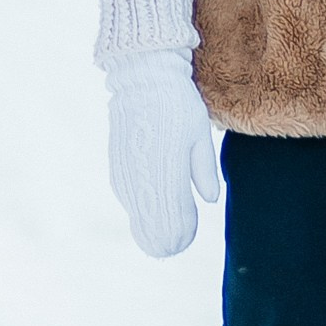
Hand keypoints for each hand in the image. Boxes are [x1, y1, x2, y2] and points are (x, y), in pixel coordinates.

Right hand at [106, 51, 218, 258]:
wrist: (142, 79)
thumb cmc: (178, 105)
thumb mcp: (198, 134)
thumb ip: (203, 169)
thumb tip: (210, 200)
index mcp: (167, 167)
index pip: (173, 215)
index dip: (180, 233)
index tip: (185, 240)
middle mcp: (142, 174)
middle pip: (151, 222)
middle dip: (163, 237)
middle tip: (175, 246)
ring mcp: (125, 171)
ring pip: (136, 212)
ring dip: (149, 225)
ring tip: (163, 236)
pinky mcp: (116, 166)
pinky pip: (126, 197)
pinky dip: (138, 208)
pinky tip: (147, 212)